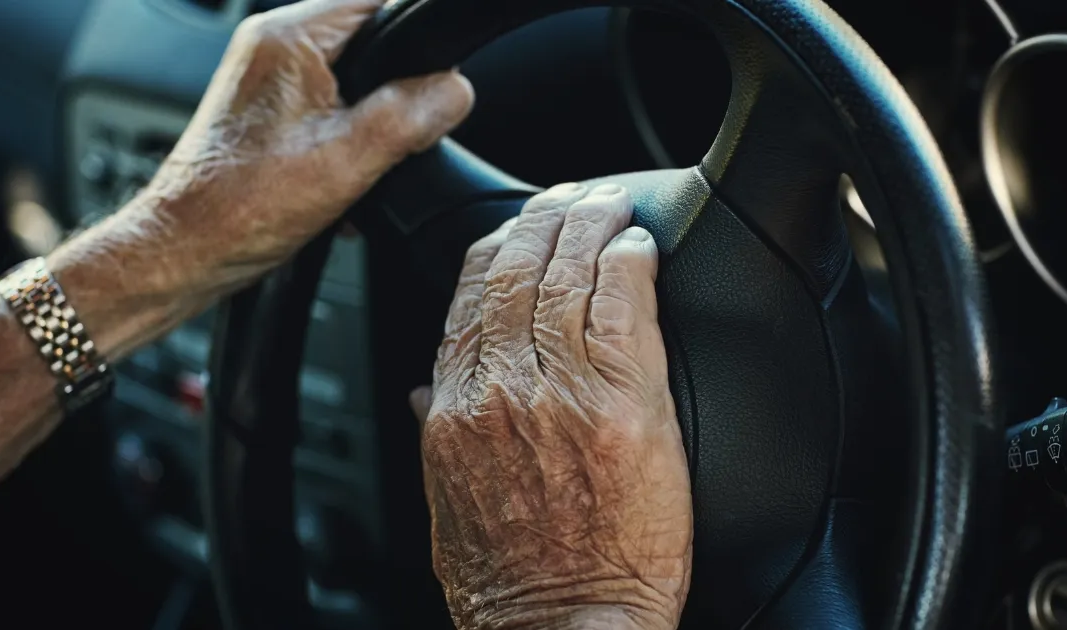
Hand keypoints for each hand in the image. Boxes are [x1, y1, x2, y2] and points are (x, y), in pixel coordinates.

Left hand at [48, 0, 472, 357]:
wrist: (186, 250)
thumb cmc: (240, 207)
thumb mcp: (351, 158)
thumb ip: (412, 114)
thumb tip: (456, 89)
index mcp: (289, 36)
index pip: (380, 3)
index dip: (418, 42)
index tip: (431, 84)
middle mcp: (272, 46)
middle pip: (372, 43)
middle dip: (396, 92)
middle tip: (391, 138)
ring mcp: (267, 79)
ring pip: (354, 81)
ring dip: (372, 123)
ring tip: (359, 162)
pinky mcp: (268, 113)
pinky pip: (330, 108)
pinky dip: (348, 140)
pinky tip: (343, 178)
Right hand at [410, 184, 692, 629]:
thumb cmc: (508, 580)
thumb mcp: (446, 501)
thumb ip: (440, 430)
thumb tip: (429, 389)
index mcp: (455, 407)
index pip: (470, 296)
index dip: (498, 246)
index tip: (519, 226)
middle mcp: (500, 389)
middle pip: (518, 270)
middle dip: (546, 217)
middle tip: (570, 195)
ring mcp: (560, 393)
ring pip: (569, 277)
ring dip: (591, 226)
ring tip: (609, 202)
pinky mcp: (623, 408)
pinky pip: (623, 308)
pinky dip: (629, 265)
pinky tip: (637, 245)